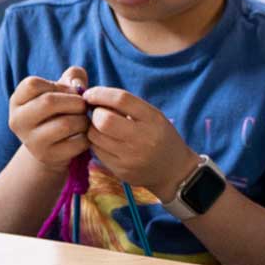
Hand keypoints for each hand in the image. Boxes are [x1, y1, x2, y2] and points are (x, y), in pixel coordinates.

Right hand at [8, 67, 91, 172]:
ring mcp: (30, 141)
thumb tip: (79, 85)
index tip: (69, 92)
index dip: (58, 85)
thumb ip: (74, 77)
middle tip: (83, 106)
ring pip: (65, 124)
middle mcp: (17, 121)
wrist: (54, 146)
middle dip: (75, 101)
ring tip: (84, 120)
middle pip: (48, 102)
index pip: (32, 84)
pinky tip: (83, 135)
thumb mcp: (63, 89)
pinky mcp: (47, 156)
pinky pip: (76, 142)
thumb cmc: (60, 110)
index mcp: (17, 101)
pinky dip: (86, 137)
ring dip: (83, 120)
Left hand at [83, 87, 199, 194]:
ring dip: (92, 128)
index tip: (90, 94)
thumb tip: (94, 97)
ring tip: (101, 127)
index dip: (100, 93)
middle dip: (95, 113)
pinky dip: (96, 143)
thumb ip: (128, 106)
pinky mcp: (121, 170)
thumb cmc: (160, 137)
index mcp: (153, 119)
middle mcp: (143, 138)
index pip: (121, 99)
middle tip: (97, 113)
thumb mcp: (153, 117)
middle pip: (104, 120)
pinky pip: (96, 151)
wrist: (173, 170)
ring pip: (95, 136)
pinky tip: (105, 141)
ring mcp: (131, 157)